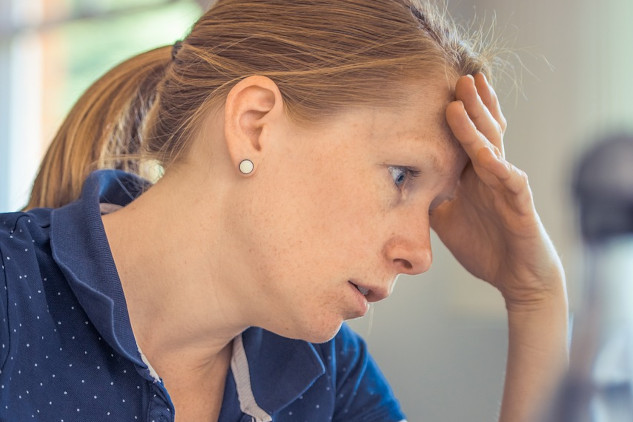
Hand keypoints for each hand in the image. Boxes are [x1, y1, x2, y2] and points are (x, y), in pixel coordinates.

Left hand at [431, 73, 564, 308]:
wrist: (517, 278)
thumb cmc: (484, 245)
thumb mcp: (445, 219)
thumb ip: (429, 198)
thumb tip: (398, 185)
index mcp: (475, 175)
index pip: (467, 136)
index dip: (459, 113)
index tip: (442, 87)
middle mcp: (492, 175)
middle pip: (482, 132)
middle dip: (470, 104)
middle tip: (458, 76)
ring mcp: (507, 188)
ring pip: (493, 149)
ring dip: (478, 125)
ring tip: (464, 100)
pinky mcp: (521, 207)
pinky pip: (511, 183)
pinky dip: (499, 168)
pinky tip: (486, 154)